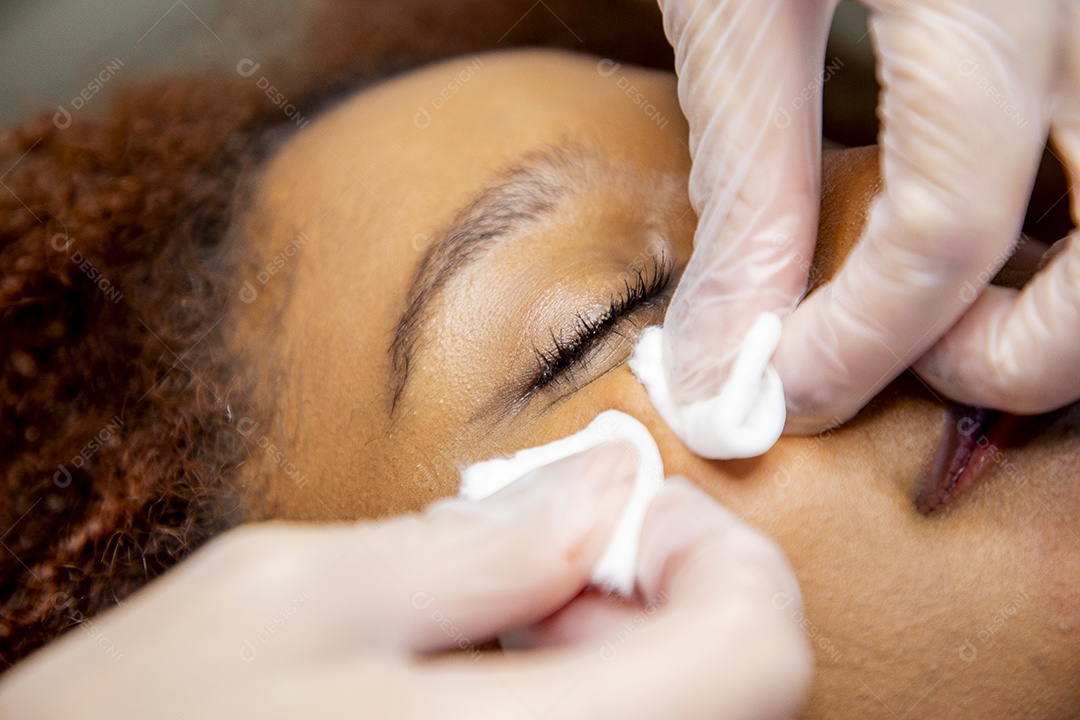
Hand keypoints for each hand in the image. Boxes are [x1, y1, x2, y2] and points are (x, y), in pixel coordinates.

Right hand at [0, 446, 809, 719]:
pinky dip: (589, 704)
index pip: (758, 658)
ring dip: (629, 656)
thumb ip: (480, 544)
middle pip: (737, 702)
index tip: (630, 514)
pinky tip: (497, 681)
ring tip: (517, 613)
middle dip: (663, 602)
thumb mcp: (293, 598)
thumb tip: (606, 483)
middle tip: (558, 557)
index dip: (716, 559)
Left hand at [658, 0, 1079, 437]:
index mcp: (980, 4)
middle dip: (1032, 354)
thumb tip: (720, 353)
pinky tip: (997, 224)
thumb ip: (751, 177)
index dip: (858, 345)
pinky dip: (1074, 224)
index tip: (783, 389)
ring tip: (964, 300)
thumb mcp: (738, 10)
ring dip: (1071, 296)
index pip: (946, 230)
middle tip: (928, 364)